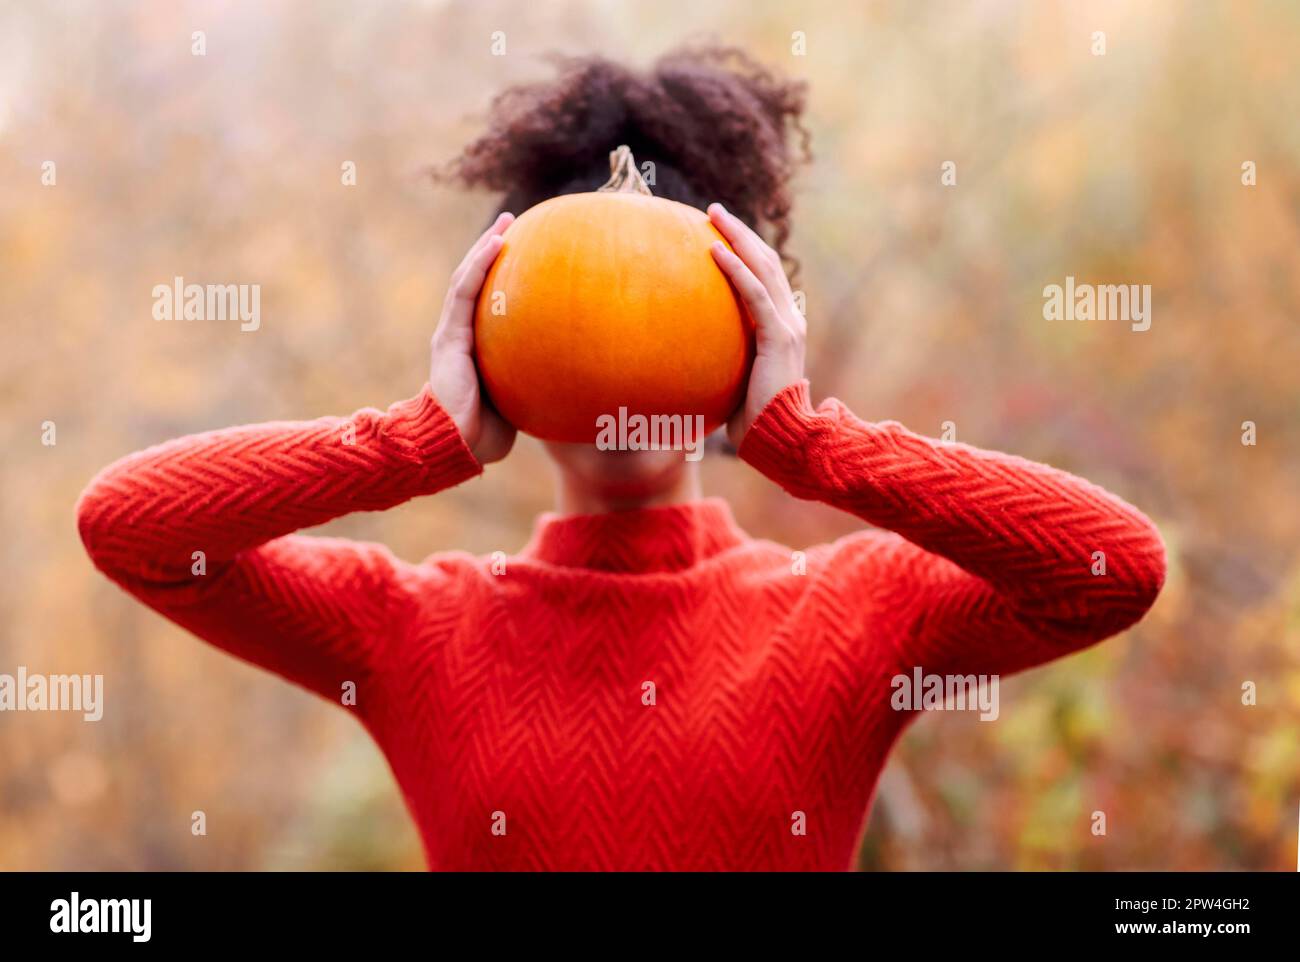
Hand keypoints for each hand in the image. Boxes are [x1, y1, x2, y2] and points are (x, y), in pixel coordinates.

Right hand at [430, 212, 516, 464]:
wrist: (456, 446)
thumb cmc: (487, 431)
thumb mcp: (518, 396)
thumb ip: (534, 377)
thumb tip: (579, 373)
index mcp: (473, 346)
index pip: (485, 301)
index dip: (500, 275)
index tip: (525, 252)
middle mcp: (460, 333)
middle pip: (475, 281)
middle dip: (492, 250)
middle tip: (515, 223)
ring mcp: (452, 333)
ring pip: (466, 279)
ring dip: (486, 246)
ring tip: (506, 223)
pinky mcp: (450, 336)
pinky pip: (464, 293)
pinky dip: (479, 265)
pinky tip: (496, 243)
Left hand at [707, 203, 806, 448]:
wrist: (783, 439)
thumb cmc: (754, 421)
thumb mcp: (733, 383)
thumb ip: (720, 364)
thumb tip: (681, 363)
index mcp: (783, 328)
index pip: (766, 278)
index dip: (746, 251)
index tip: (720, 233)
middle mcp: (789, 320)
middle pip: (766, 261)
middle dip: (740, 232)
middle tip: (714, 210)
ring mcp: (787, 325)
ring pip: (762, 267)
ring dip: (737, 237)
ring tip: (713, 215)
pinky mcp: (778, 336)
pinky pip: (753, 294)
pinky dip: (734, 269)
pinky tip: (713, 251)